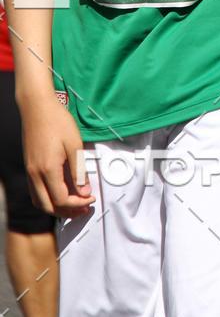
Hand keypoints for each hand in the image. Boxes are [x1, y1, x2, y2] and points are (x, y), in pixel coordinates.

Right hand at [20, 95, 95, 217]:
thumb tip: (84, 191)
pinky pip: (35, 192)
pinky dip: (47, 199)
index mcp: (48, 170)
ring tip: (73, 204)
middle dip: (68, 211)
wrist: (37, 107)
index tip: (91, 198)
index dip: (78, 203)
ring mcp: (30, 172)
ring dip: (56, 208)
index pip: (62, 200)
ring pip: (40, 201)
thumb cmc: (57, 121)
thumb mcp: (74, 144)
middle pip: (49, 206)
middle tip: (84, 208)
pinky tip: (60, 193)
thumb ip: (79, 170)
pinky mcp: (29, 167)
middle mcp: (35, 175)